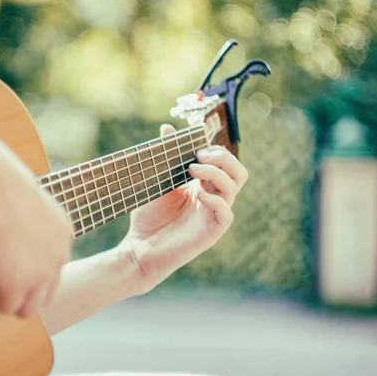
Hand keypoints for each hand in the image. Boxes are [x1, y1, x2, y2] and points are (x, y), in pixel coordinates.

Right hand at [0, 135, 72, 316]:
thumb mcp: (18, 197)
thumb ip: (18, 213)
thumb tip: (1, 210)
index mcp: (62, 232)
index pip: (53, 263)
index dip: (26, 263)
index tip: (2, 250)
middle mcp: (59, 256)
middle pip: (46, 291)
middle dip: (19, 286)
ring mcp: (40, 274)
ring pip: (29, 307)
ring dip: (4, 297)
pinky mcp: (16, 286)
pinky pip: (5, 308)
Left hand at [118, 124, 248, 294]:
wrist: (138, 247)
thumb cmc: (147, 216)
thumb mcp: (155, 181)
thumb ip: (165, 156)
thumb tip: (167, 128)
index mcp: (203, 184)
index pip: (225, 162)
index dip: (215, 148)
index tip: (194, 142)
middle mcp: (212, 197)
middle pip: (238, 172)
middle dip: (223, 158)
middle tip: (199, 155)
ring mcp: (213, 214)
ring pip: (233, 187)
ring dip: (215, 173)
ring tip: (192, 169)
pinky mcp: (211, 232)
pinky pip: (226, 214)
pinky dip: (216, 200)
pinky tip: (199, 195)